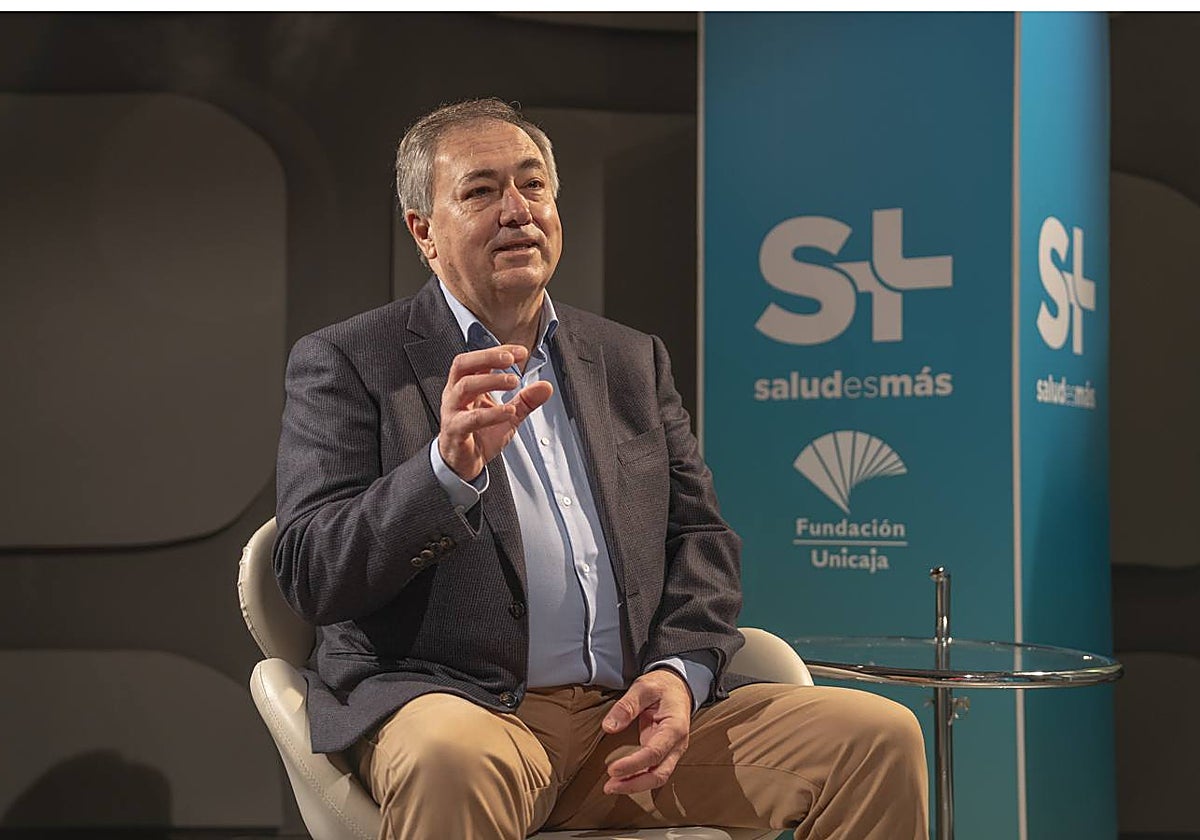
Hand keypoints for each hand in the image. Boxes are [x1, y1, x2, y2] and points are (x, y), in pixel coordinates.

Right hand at [438, 345, 552, 480]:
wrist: (463, 463)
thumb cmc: (480, 435)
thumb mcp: (509, 414)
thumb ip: (526, 400)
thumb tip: (546, 386)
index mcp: (467, 385)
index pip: (479, 359)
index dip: (498, 351)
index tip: (520, 352)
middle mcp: (456, 394)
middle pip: (463, 364)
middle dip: (487, 357)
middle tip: (510, 360)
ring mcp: (453, 411)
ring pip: (464, 386)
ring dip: (490, 380)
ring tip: (513, 382)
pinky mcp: (455, 430)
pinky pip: (471, 419)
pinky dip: (492, 413)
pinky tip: (509, 411)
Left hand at [601, 669, 692, 794]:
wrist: (679, 686)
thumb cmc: (662, 686)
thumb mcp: (644, 687)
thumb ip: (627, 705)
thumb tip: (609, 727)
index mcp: (675, 727)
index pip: (654, 753)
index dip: (633, 765)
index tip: (612, 770)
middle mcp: (677, 744)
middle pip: (659, 774)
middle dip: (634, 784)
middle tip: (609, 786)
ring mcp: (672, 751)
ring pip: (658, 777)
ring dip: (635, 786)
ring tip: (612, 787)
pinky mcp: (664, 753)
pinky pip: (654, 772)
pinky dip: (639, 780)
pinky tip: (622, 781)